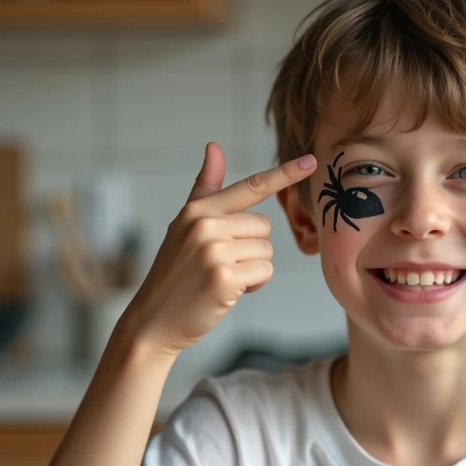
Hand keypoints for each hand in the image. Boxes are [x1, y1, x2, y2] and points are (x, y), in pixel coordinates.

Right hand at [118, 142, 315, 356]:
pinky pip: (264, 272)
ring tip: (223, 278)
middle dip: (252, 248)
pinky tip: (228, 292)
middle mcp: (205, 225)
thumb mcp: (184, 225)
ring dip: (253, 269)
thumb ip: (205, 187)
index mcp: (198, 210)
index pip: (251, 187)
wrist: (154, 319)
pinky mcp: (224, 278)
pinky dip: (253, 285)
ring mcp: (213, 251)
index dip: (284, 174)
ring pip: (266, 251)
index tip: (311, 161)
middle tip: (223, 265)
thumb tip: (214, 146)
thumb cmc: (175, 273)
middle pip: (264, 227)